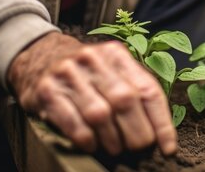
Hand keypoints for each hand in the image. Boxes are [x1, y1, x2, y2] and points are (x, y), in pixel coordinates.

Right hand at [7, 33, 176, 155]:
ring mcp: (69, 73)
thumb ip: (134, 91)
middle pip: (126, 101)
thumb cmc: (85, 72)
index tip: (167, 148)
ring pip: (100, 114)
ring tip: (115, 149)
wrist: (37, 54)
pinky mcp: (47, 90)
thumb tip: (160, 133)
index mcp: (117, 55)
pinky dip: (87, 139)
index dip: (161, 122)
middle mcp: (94, 60)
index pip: (148, 90)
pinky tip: (92, 145)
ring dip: (112, 139)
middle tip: (138, 149)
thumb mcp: (111, 70)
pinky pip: (73, 122)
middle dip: (137, 133)